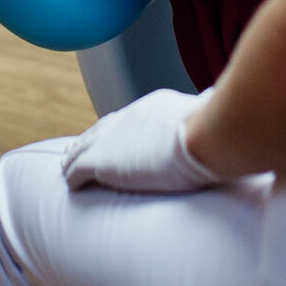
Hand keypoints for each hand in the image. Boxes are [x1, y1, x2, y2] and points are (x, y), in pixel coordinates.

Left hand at [59, 89, 223, 192]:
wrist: (202, 136)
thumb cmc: (215, 130)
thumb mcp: (208, 112)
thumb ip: (205, 109)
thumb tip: (218, 100)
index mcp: (152, 108)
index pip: (126, 119)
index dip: (115, 131)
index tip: (110, 138)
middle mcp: (127, 118)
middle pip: (99, 129)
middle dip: (89, 140)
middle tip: (78, 150)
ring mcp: (111, 139)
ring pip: (81, 147)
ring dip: (74, 158)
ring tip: (67, 167)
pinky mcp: (101, 161)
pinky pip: (77, 170)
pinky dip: (72, 177)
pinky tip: (71, 185)